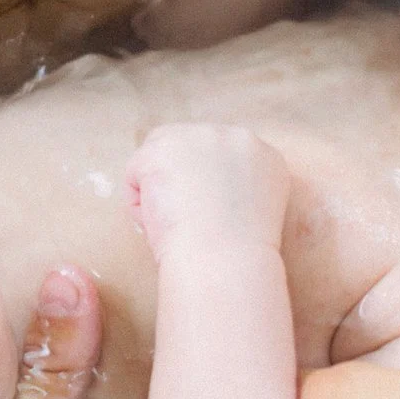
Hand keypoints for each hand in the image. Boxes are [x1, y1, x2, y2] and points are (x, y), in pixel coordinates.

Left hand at [125, 124, 290, 257]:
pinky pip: (135, 172)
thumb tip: (193, 190)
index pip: (218, 157)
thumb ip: (229, 190)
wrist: (225, 262)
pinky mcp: (165, 146)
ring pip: (159, 158)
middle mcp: (236, 137)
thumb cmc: (235, 257)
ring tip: (176, 225)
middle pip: (187, 149)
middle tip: (186, 223)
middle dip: (177, 182)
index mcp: (264, 157)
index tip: (202, 216)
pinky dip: (139, 204)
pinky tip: (160, 224)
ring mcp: (200, 136)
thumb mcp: (246, 215)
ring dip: (158, 191)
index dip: (201, 187)